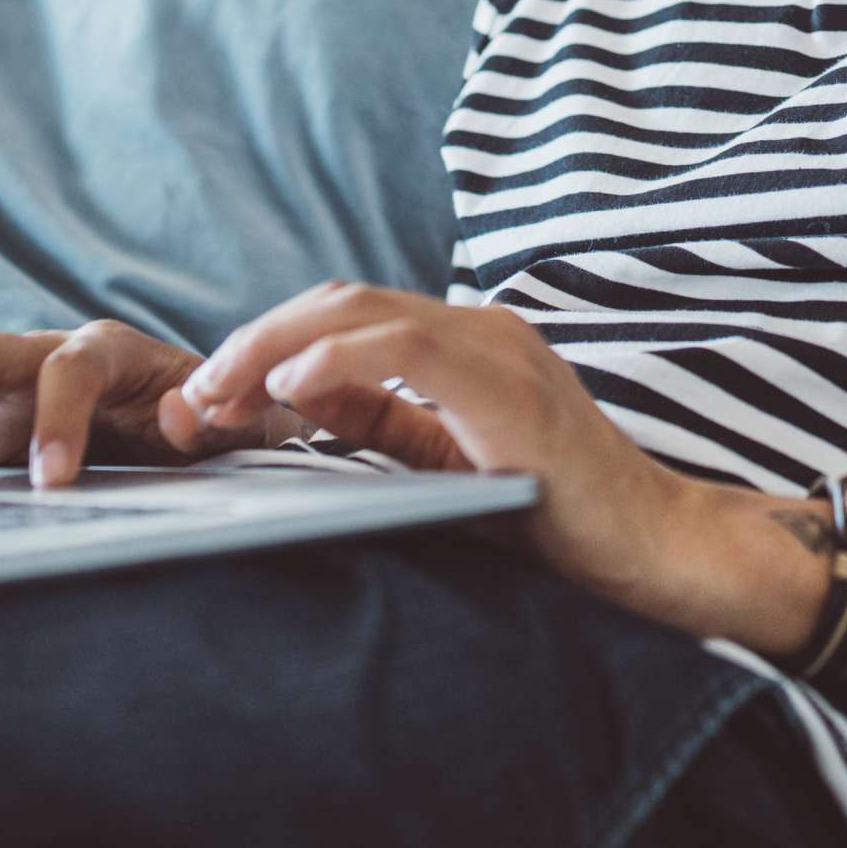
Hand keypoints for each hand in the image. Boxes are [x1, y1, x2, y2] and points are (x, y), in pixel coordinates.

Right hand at [0, 320, 312, 483]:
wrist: (192, 418)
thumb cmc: (208, 422)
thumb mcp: (224, 425)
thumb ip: (208, 421)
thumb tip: (179, 414)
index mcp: (111, 351)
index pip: (74, 368)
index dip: (60, 418)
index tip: (53, 481)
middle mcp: (47, 352)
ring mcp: (5, 378)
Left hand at [177, 282, 710, 627]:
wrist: (650, 545)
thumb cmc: (553, 514)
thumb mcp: (444, 461)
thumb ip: (382, 422)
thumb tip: (296, 397)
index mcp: (461, 342)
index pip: (345, 317)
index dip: (268, 344)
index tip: (209, 392)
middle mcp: (477, 328)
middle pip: (340, 302)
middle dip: (256, 340)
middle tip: (196, 391)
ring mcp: (496, 347)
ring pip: (362, 313)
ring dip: (277, 347)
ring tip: (221, 388)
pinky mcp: (508, 384)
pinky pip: (408, 350)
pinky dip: (340, 361)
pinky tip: (292, 389)